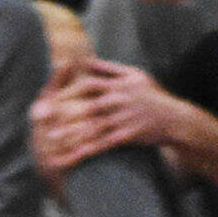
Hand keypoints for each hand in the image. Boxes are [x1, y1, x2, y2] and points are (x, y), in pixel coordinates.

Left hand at [44, 58, 185, 158]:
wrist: (174, 118)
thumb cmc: (153, 96)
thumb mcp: (135, 75)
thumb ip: (109, 69)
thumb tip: (86, 60)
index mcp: (119, 84)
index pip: (89, 84)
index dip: (69, 90)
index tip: (52, 97)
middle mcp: (120, 100)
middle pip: (86, 106)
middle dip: (64, 113)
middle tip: (43, 119)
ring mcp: (123, 118)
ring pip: (92, 126)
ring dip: (70, 133)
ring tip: (50, 140)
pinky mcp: (127, 135)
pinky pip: (103, 144)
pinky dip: (87, 150)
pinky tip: (73, 156)